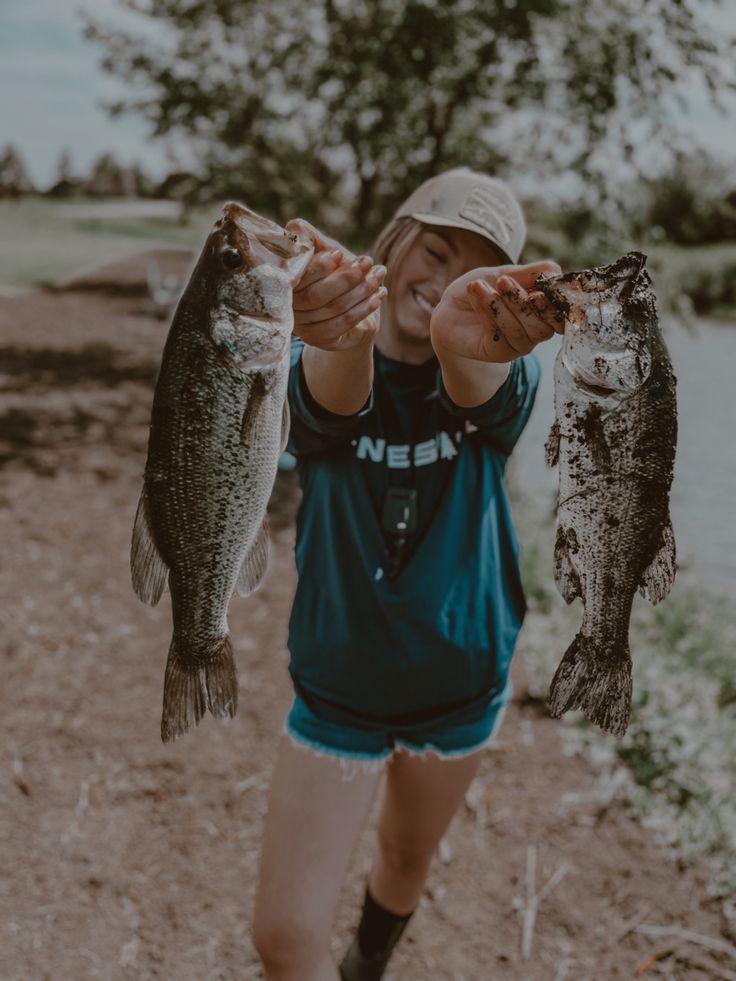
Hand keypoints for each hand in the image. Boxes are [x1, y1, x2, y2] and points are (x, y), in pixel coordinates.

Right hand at [285, 218, 386, 351]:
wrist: (353, 306)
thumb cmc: (336, 272)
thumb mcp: (324, 250)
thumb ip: (308, 238)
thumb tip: (293, 228)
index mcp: (282, 282)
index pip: (296, 278)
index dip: (318, 267)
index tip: (340, 254)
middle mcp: (286, 306)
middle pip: (314, 296)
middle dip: (344, 278)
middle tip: (367, 262)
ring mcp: (301, 326)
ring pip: (332, 309)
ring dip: (360, 290)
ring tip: (378, 274)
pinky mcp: (318, 339)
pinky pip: (342, 325)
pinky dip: (364, 308)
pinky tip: (379, 295)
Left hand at [430, 260, 563, 364]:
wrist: (450, 309)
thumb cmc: (482, 288)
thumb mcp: (504, 274)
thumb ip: (529, 274)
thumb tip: (555, 270)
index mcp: (544, 310)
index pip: (563, 314)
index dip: (558, 304)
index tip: (543, 288)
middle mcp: (536, 331)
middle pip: (545, 327)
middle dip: (524, 303)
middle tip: (504, 281)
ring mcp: (518, 345)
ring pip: (523, 333)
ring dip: (502, 306)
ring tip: (480, 286)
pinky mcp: (498, 353)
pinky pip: (500, 336)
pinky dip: (488, 313)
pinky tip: (476, 293)